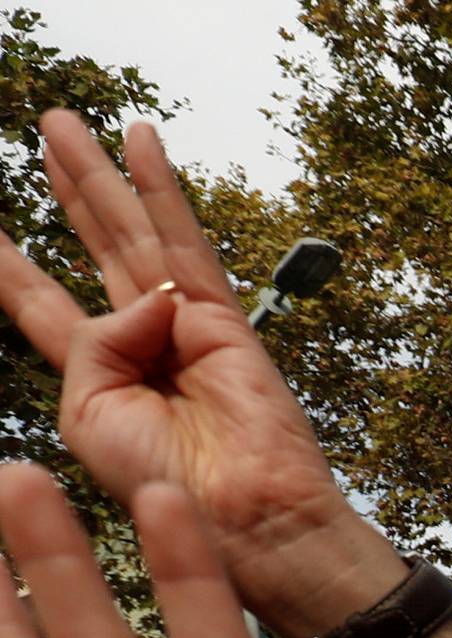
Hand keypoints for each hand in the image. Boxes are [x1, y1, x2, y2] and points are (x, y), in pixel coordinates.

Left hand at [0, 116, 395, 635]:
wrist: (242, 514)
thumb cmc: (163, 483)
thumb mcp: (88, 415)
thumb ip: (90, 343)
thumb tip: (148, 295)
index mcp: (96, 379)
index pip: (44, 306)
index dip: (10, 266)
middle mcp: (139, 344)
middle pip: (94, 250)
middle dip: (69, 193)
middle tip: (46, 132)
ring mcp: (183, 328)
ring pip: (131, 234)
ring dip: (98, 176)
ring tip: (59, 123)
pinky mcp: (223, 320)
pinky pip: (183, 241)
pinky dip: (160, 189)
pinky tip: (140, 141)